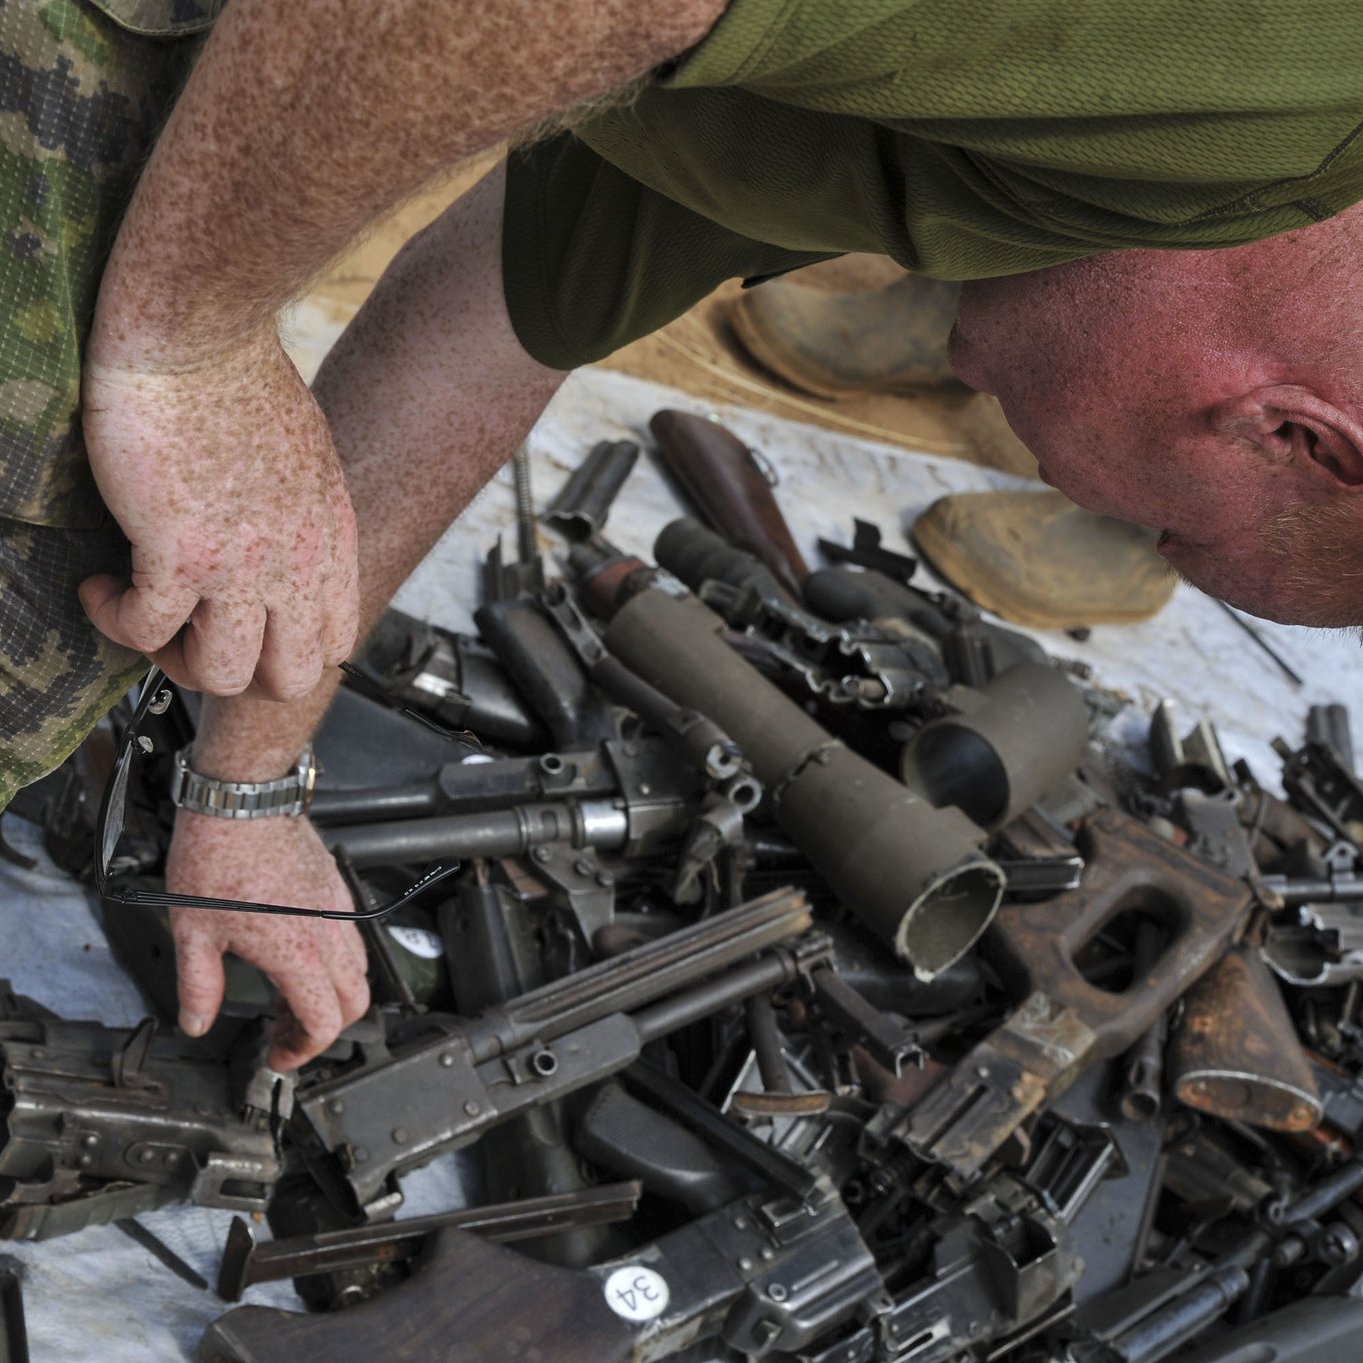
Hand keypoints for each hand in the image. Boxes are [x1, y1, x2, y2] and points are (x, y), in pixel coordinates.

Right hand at [78, 331, 358, 699]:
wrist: (198, 332)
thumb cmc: (237, 376)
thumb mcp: (303, 458)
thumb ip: (298, 516)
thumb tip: (270, 546)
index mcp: (330, 539)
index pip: (336, 643)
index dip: (285, 653)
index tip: (242, 629)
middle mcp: (296, 562)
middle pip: (289, 678)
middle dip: (236, 674)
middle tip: (190, 638)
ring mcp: (241, 564)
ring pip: (222, 674)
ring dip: (173, 660)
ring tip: (144, 615)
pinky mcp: (178, 550)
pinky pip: (145, 629)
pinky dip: (113, 620)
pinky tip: (99, 588)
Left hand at [166, 811, 369, 1069]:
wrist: (242, 802)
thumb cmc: (218, 857)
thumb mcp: (193, 932)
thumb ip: (198, 986)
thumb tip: (196, 1022)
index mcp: (296, 954)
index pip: (323, 1022)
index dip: (302, 1050)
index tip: (278, 1055)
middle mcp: (328, 934)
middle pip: (354, 1002)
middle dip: (323, 1028)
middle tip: (284, 1032)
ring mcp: (338, 909)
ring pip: (358, 970)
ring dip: (332, 994)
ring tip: (289, 996)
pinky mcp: (336, 888)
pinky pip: (353, 937)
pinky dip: (336, 962)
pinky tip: (299, 956)